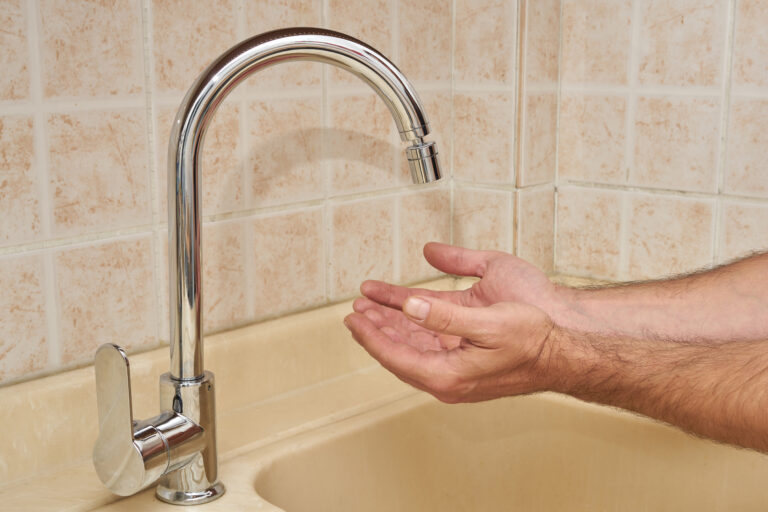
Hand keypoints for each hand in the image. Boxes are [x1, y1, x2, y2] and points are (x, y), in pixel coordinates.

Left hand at [343, 243, 556, 402]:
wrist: (563, 356)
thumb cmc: (533, 341)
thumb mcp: (488, 323)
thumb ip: (444, 316)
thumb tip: (409, 307)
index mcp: (448, 376)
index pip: (395, 356)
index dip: (370, 335)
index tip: (352, 317)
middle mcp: (447, 380)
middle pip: (399, 354)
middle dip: (376, 329)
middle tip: (356, 310)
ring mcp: (455, 376)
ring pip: (413, 349)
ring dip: (392, 327)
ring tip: (372, 308)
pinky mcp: (464, 367)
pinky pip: (429, 348)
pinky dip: (413, 330)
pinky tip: (404, 315)